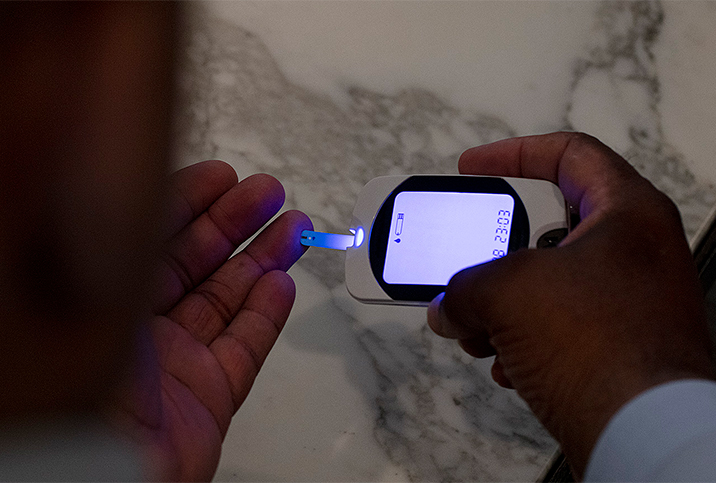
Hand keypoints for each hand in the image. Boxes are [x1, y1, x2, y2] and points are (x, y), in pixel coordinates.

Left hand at [111, 161, 310, 480]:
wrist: (103, 474)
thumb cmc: (84, 389)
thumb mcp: (104, 290)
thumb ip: (133, 239)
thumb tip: (150, 189)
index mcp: (104, 298)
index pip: (154, 236)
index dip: (191, 201)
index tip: (223, 177)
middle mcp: (142, 327)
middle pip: (197, 262)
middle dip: (237, 222)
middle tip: (269, 194)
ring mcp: (179, 360)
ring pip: (229, 298)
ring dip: (264, 258)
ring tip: (295, 227)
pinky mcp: (209, 395)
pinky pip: (245, 346)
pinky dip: (267, 313)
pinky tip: (283, 282)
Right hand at [427, 132, 714, 474]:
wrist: (643, 431)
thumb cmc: (594, 342)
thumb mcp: (506, 292)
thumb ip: (463, 287)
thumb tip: (447, 308)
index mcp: (627, 212)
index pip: (570, 153)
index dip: (513, 153)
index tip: (472, 168)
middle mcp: (638, 251)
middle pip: (552, 227)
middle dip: (498, 250)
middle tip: (468, 259)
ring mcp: (633, 301)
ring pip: (552, 283)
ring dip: (505, 304)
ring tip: (476, 325)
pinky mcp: (623, 345)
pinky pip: (563, 327)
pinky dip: (526, 339)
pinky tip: (506, 363)